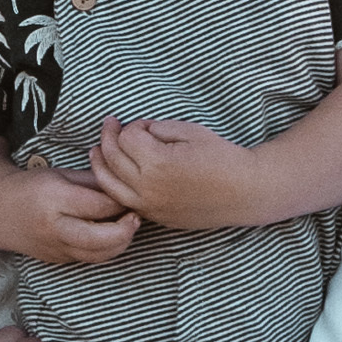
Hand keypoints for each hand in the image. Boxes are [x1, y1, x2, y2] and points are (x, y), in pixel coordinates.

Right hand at [0, 154, 143, 266]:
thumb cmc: (32, 187)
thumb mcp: (60, 173)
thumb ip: (92, 180)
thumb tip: (123, 185)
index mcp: (55, 199)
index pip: (99, 206)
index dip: (121, 202)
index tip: (130, 195)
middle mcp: (54, 227)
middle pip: (101, 238)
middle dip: (126, 230)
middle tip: (136, 217)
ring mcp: (55, 247)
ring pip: (98, 255)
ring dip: (120, 243)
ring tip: (128, 227)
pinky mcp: (58, 260)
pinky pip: (89, 259)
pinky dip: (106, 250)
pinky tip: (112, 236)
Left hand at [83, 115, 259, 231]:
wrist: (244, 192)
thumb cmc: (221, 157)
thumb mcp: (188, 131)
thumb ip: (156, 128)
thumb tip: (136, 132)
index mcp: (157, 163)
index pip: (125, 138)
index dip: (133, 125)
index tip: (145, 124)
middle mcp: (148, 188)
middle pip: (111, 159)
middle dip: (108, 138)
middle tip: (110, 125)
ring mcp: (150, 207)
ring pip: (108, 184)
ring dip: (99, 164)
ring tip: (96, 150)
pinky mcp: (155, 217)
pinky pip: (123, 201)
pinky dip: (112, 185)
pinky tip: (113, 173)